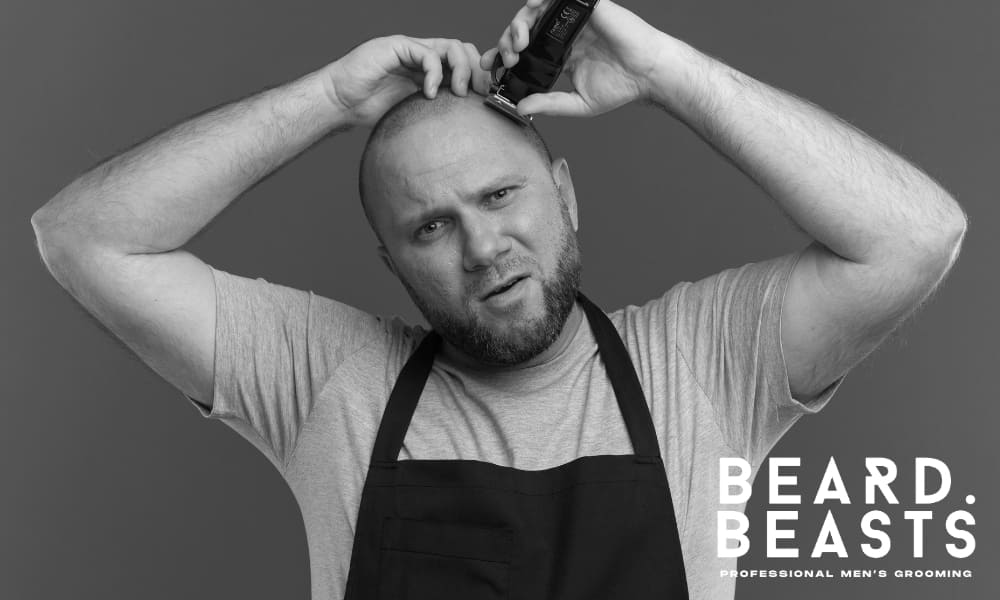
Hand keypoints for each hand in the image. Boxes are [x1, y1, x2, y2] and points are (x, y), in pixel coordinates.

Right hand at [320, 36, 491, 126]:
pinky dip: (435, 73)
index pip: (464, 62)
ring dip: (461, 69)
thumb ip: (436, 112)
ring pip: (451, 46)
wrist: (339, 102)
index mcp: (429, 70)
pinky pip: (427, 53)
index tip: (486, 97)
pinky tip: (430, 93)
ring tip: (459, 92)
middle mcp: (422, 56)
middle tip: (478, 94)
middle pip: (463, 50)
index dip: (479, 75)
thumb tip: (465, 133)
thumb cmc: (369, 111)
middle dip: (477, 71)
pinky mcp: (397, 47)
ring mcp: (410, 49)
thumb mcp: (413, 115)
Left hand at [480, 0, 668, 116]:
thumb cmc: (621, 87)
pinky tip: (531, 7)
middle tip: (508, 57)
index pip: (525, 51)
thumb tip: (520, 108)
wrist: (648, 72)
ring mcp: (572, 19)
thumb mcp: (577, 103)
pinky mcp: (585, 5)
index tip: (489, 66)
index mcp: (560, 54)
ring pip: (534, 13)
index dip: (503, 55)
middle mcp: (562, 35)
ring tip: (517, 42)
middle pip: (524, 30)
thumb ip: (549, 104)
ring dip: (519, 24)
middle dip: (507, 42)